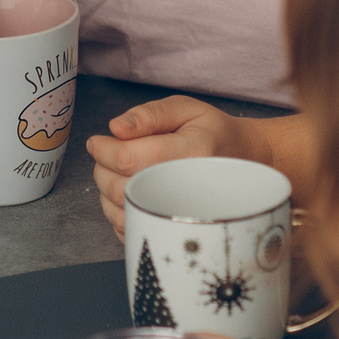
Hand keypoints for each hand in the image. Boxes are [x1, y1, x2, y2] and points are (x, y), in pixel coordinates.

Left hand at [84, 97, 250, 236]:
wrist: (242, 162)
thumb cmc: (212, 133)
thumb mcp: (186, 109)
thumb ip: (150, 114)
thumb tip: (116, 127)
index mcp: (191, 154)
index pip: (129, 158)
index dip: (103, 150)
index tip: (97, 142)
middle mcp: (186, 190)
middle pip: (120, 188)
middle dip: (101, 168)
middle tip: (106, 154)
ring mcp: (180, 215)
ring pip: (121, 211)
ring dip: (105, 190)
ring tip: (117, 171)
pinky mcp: (171, 230)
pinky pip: (130, 228)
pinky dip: (117, 210)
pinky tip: (128, 191)